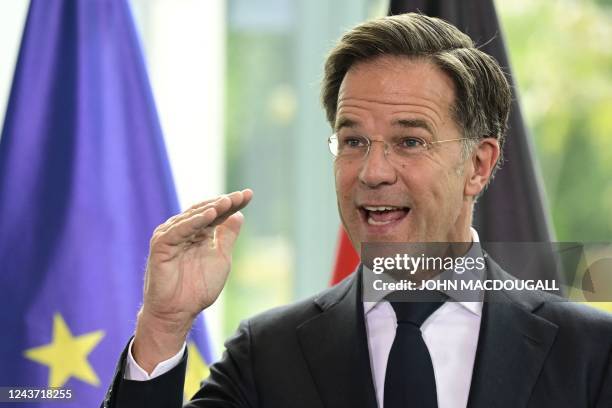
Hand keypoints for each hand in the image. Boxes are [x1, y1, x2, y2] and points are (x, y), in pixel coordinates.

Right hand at [133, 189, 252, 372]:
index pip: (217, 213)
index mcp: (198, 232)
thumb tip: (239, 214)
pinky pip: (179, 230)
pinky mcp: (160, 245)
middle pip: (206, 211)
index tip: (249, 194)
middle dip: (224, 202)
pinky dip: (193, 222)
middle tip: (240, 195)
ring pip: (192, 217)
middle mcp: (184, 230)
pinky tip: (209, 215)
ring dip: (210, 209)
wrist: (178, 312)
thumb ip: (227, 237)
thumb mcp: (220, 258)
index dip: (232, 204)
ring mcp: (171, 236)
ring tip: (226, 202)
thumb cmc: (198, 288)